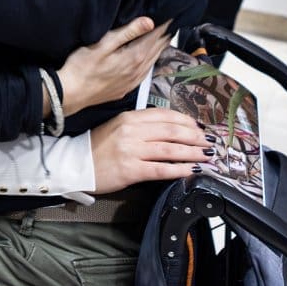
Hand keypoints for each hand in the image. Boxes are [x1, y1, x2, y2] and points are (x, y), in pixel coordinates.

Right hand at [57, 18, 170, 116]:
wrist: (70, 94)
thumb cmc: (82, 67)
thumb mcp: (103, 44)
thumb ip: (127, 32)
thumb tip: (149, 21)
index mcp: (134, 57)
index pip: (155, 36)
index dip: (164, 25)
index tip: (171, 14)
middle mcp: (137, 70)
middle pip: (157, 49)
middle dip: (165, 35)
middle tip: (172, 23)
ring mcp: (132, 81)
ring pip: (153, 61)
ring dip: (159, 48)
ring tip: (165, 37)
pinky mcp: (126, 88)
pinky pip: (145, 72)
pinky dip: (151, 62)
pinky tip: (149, 59)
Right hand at [91, 108, 212, 193]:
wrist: (75, 165)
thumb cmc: (98, 147)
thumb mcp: (118, 127)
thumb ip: (142, 126)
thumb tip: (171, 130)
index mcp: (130, 117)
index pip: (165, 115)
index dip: (186, 121)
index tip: (200, 128)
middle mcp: (132, 131)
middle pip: (172, 131)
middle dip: (196, 137)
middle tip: (211, 143)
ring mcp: (131, 150)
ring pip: (170, 149)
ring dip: (193, 153)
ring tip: (208, 156)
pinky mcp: (130, 170)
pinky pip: (161, 169)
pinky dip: (180, 170)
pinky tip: (192, 171)